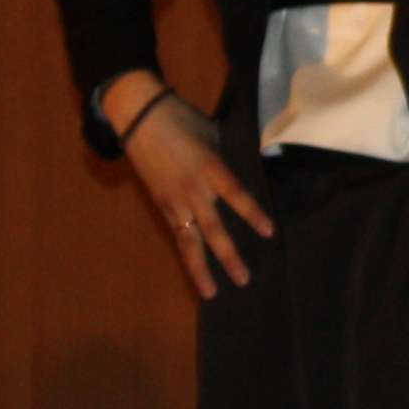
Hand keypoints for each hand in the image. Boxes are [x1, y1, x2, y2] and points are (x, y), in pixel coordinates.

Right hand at [111, 74, 271, 297]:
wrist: (139, 116)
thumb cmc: (182, 120)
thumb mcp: (214, 134)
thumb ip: (230, 158)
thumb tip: (253, 169)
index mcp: (210, 167)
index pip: (236, 195)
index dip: (252, 214)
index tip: (268, 232)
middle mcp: (193, 190)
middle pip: (212, 229)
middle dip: (228, 256)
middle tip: (243, 280)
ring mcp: (175, 200)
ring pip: (189, 241)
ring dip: (201, 268)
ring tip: (211, 292)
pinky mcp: (162, 204)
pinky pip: (178, 234)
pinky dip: (187, 254)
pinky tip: (198, 273)